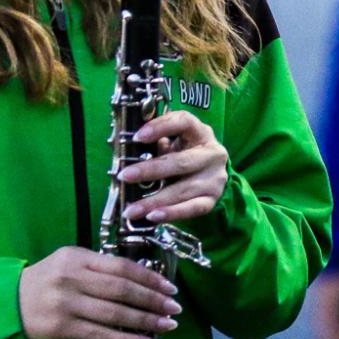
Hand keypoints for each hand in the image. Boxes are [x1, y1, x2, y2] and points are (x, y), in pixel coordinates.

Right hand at [19, 246, 180, 338]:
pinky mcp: (63, 327)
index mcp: (77, 256)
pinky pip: (102, 336)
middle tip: (174, 307)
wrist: (11, 303)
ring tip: (167, 325)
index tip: (169, 286)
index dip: (148, 277)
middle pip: (120, 289)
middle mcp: (72, 278)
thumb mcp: (70, 262)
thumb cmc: (48, 280)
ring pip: (114, 314)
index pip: (120, 266)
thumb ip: (99, 267)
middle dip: (152, 299)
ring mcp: (67, 304)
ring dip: (145, 321)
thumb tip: (141, 280)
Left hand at [117, 109, 227, 224]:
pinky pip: (191, 209)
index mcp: (201, 133)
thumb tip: (125, 148)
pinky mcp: (212, 200)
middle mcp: (212, 155)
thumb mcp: (176, 142)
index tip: (138, 136)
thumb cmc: (187, 153)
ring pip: (183, 190)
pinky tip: (152, 216)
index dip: (161, 127)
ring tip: (132, 209)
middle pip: (180, 162)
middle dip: (149, 170)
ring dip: (154, 201)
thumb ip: (157, 143)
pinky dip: (171, 213)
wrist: (212, 174)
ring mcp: (214, 179)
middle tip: (125, 176)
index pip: (184, 122)